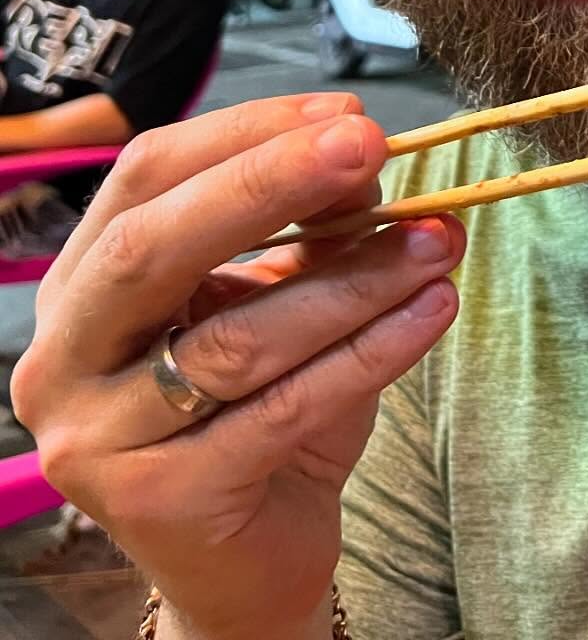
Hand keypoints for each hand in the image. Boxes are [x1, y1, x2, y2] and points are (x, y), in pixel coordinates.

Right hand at [11, 94, 465, 639]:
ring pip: (237, 338)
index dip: (247, 134)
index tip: (345, 113)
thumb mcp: (284, 299)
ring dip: (355, 276)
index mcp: (86, 283)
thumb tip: (361, 151)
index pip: (147, 178)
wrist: (252, 556)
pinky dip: (371, 352)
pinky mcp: (158, 501)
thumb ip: (310, 231)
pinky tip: (433, 309)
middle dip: (269, 184)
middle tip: (368, 145)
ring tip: (440, 239)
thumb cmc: (266, 406)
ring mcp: (99, 437)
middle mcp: (65, 357)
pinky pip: (283, 409)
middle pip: (156, 246)